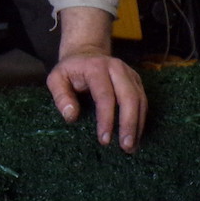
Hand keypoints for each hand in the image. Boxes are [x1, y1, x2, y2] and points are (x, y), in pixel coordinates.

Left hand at [46, 7, 146, 152]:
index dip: (106, 118)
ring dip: (137, 125)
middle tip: (125, 147)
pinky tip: (135, 136)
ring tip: (131, 148)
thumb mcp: (56, 79)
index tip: (104, 139)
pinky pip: (143, 101)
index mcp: (96, 67)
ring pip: (140, 100)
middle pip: (129, 97)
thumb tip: (72, 116)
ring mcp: (129, 73)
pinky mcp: (136, 81)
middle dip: (129, 123)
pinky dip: (141, 120)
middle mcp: (117, 68)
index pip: (105, 95)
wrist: (86, 52)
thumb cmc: (70, 70)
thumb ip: (61, 96)